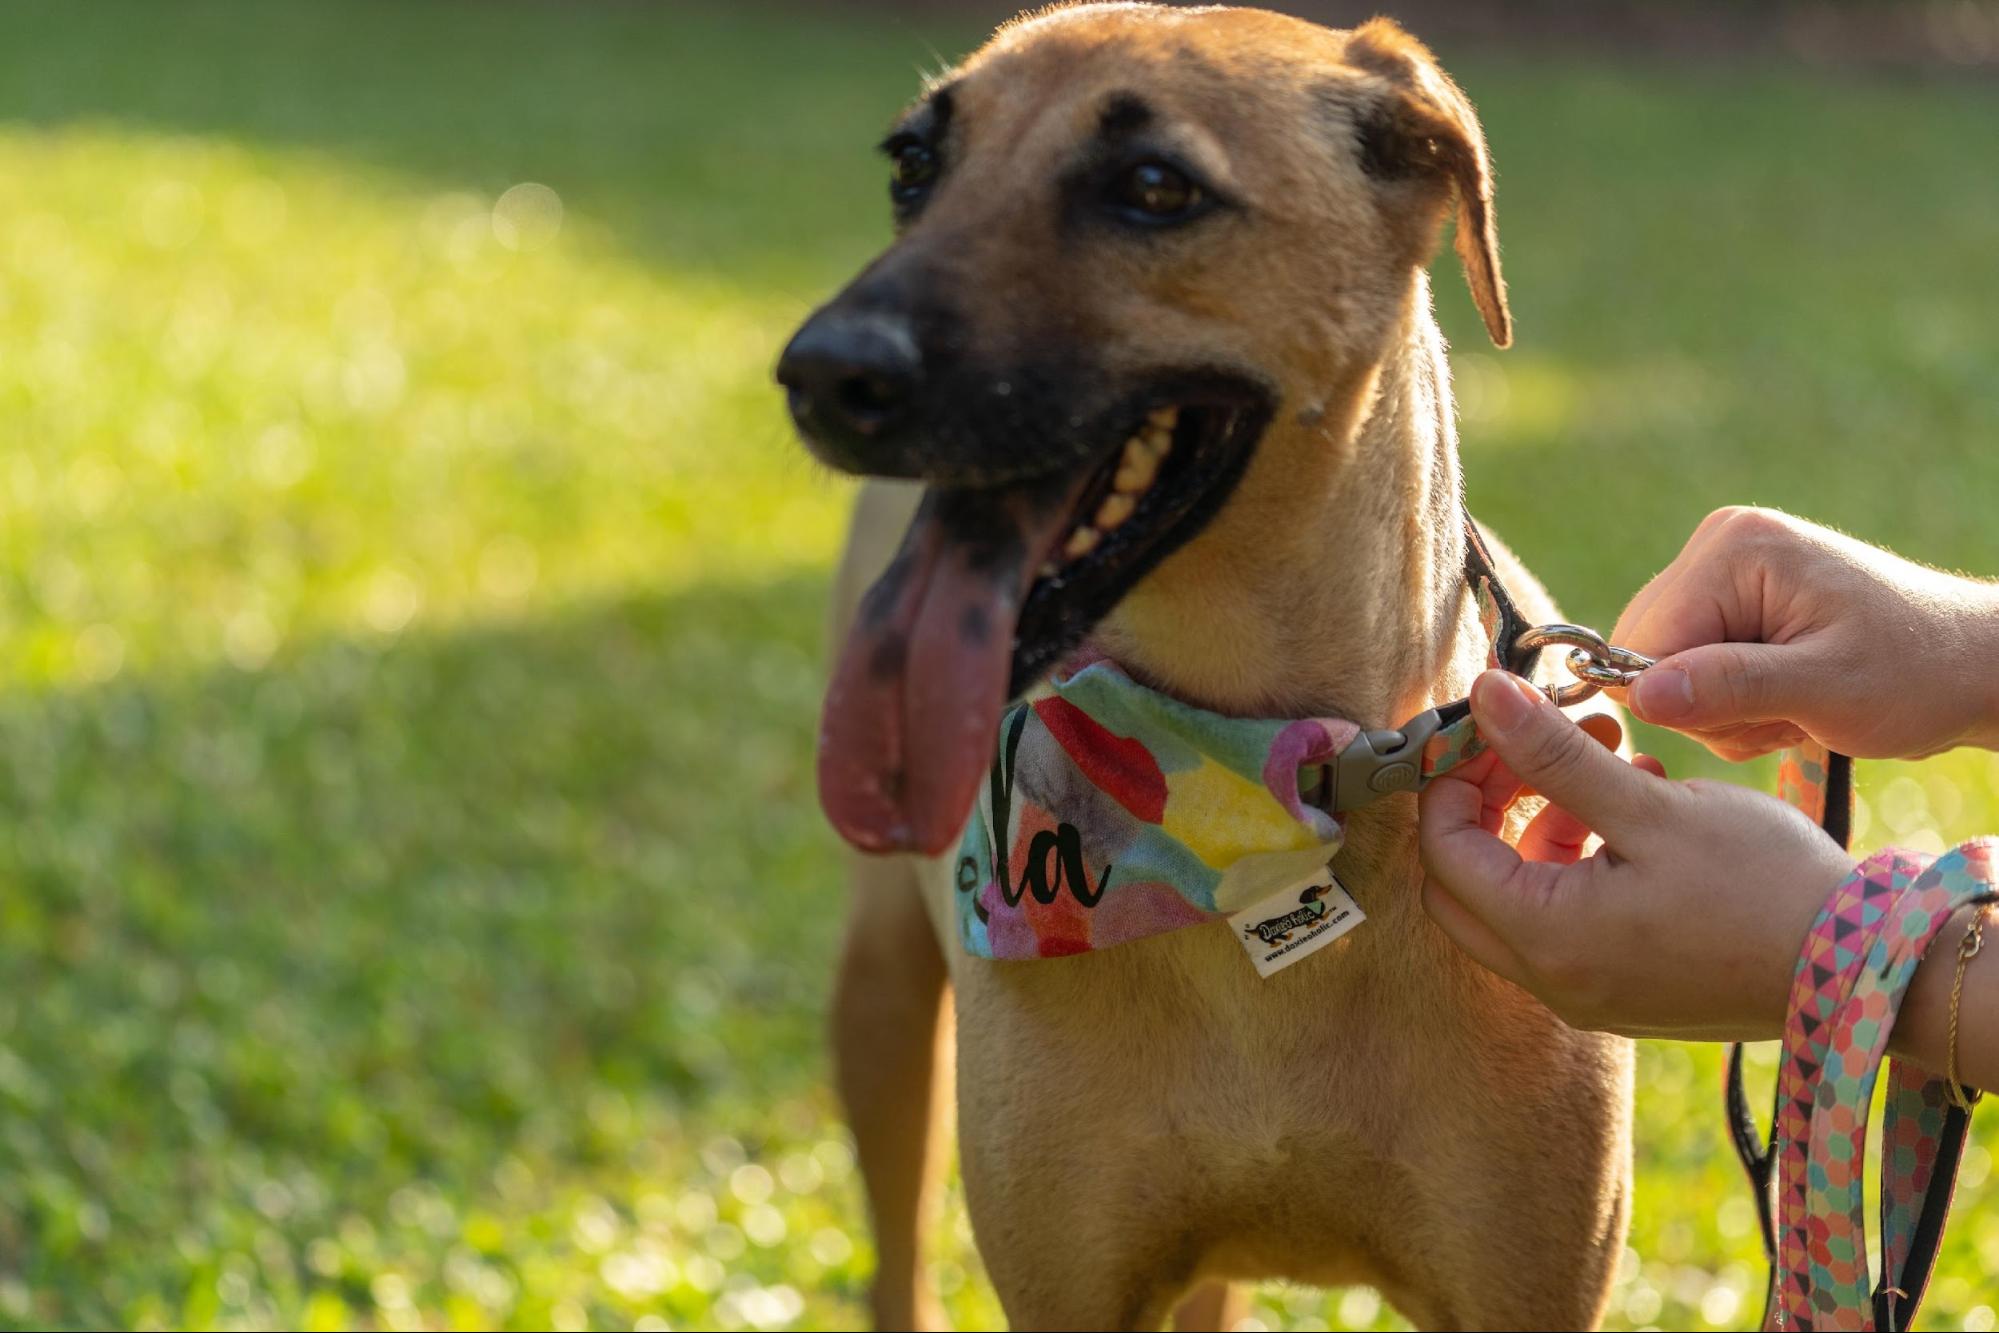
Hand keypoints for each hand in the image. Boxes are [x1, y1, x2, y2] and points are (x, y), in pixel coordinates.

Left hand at [1418, 670, 1854, 1040]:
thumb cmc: (1764, 886)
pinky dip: (1577, 857)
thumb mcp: (1650, 805)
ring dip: (1539, 821)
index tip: (1492, 726)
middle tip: (1533, 743)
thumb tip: (1482, 694)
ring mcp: (1588, 991)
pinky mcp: (1625, 988)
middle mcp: (1553, 980)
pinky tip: (1634, 801)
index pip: (1443, 852)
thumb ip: (1553, 754)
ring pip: (1515, 898)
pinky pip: (1565, 918)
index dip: (1453, 780)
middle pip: (1462, 883)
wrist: (1866, 969)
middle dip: (1486, 804)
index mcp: (1546, 939)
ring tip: (1603, 757)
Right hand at [1610, 506, 1998, 760]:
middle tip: (1786, 712)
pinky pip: (1690, 668)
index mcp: (1734, 549)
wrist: (1975, 665)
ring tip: (1796, 705)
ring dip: (1723, 710)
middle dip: (1706, 705)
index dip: (1683, 699)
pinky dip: (1732, 701)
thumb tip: (1639, 697)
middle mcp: (1718, 545)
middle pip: (1648, 654)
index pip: (1644, 642)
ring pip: (1666, 669)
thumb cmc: (1918, 674)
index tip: (1760, 716)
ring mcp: (1724, 570)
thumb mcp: (1828, 691)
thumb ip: (1731, 688)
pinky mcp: (1732, 599)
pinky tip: (1788, 697)